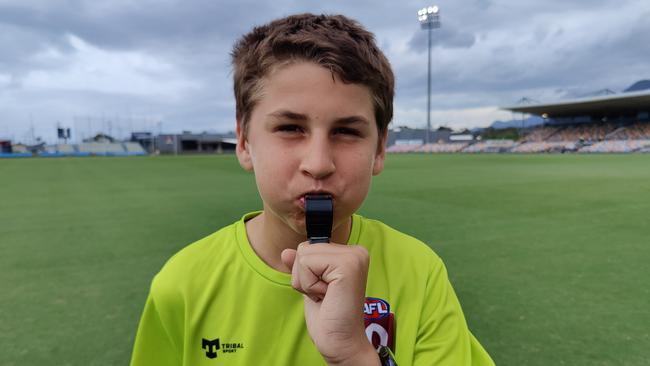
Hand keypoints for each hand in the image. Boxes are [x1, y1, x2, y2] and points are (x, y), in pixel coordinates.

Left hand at [281, 242, 379, 365]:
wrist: (340, 342)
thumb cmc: (328, 317)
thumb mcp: (310, 286)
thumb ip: (300, 267)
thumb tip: (285, 252)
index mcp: (350, 253)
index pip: (308, 247)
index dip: (307, 273)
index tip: (324, 291)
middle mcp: (356, 251)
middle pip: (305, 248)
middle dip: (305, 276)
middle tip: (325, 295)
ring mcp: (353, 256)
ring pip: (303, 255)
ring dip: (307, 282)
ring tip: (326, 296)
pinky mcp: (347, 265)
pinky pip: (307, 263)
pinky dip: (309, 284)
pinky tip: (327, 296)